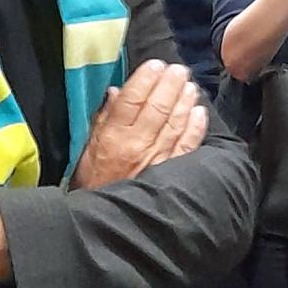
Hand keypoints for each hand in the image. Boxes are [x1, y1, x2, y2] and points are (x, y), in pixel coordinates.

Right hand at [70, 60, 207, 190]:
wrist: (104, 224)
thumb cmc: (93, 183)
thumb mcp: (88, 150)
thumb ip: (102, 120)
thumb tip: (115, 92)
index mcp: (112, 138)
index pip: (131, 100)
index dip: (145, 79)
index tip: (155, 64)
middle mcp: (137, 146)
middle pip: (157, 107)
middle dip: (170, 84)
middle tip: (178, 69)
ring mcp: (157, 159)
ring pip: (175, 123)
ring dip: (184, 100)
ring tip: (189, 83)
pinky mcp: (171, 173)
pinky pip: (187, 145)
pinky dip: (195, 127)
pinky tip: (199, 112)